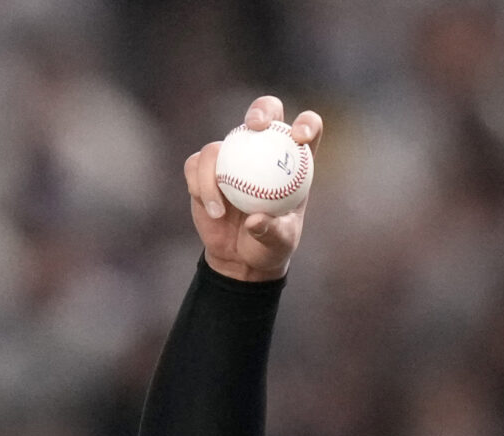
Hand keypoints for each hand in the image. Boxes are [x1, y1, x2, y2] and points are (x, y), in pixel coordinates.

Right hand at [184, 96, 322, 281]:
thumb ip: (271, 231)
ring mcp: (231, 156)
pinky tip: (212, 211)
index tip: (299, 138)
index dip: (306, 124)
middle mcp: (262, 150)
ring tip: (219, 209)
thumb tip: (254, 220)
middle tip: (255, 126)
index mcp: (292, 162)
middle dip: (261, 110)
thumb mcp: (279, 243)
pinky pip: (196, 167)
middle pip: (265, 112)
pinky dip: (200, 187)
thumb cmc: (269, 246)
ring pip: (219, 144)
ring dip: (214, 172)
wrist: (240, 258)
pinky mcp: (203, 169)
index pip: (307, 130)